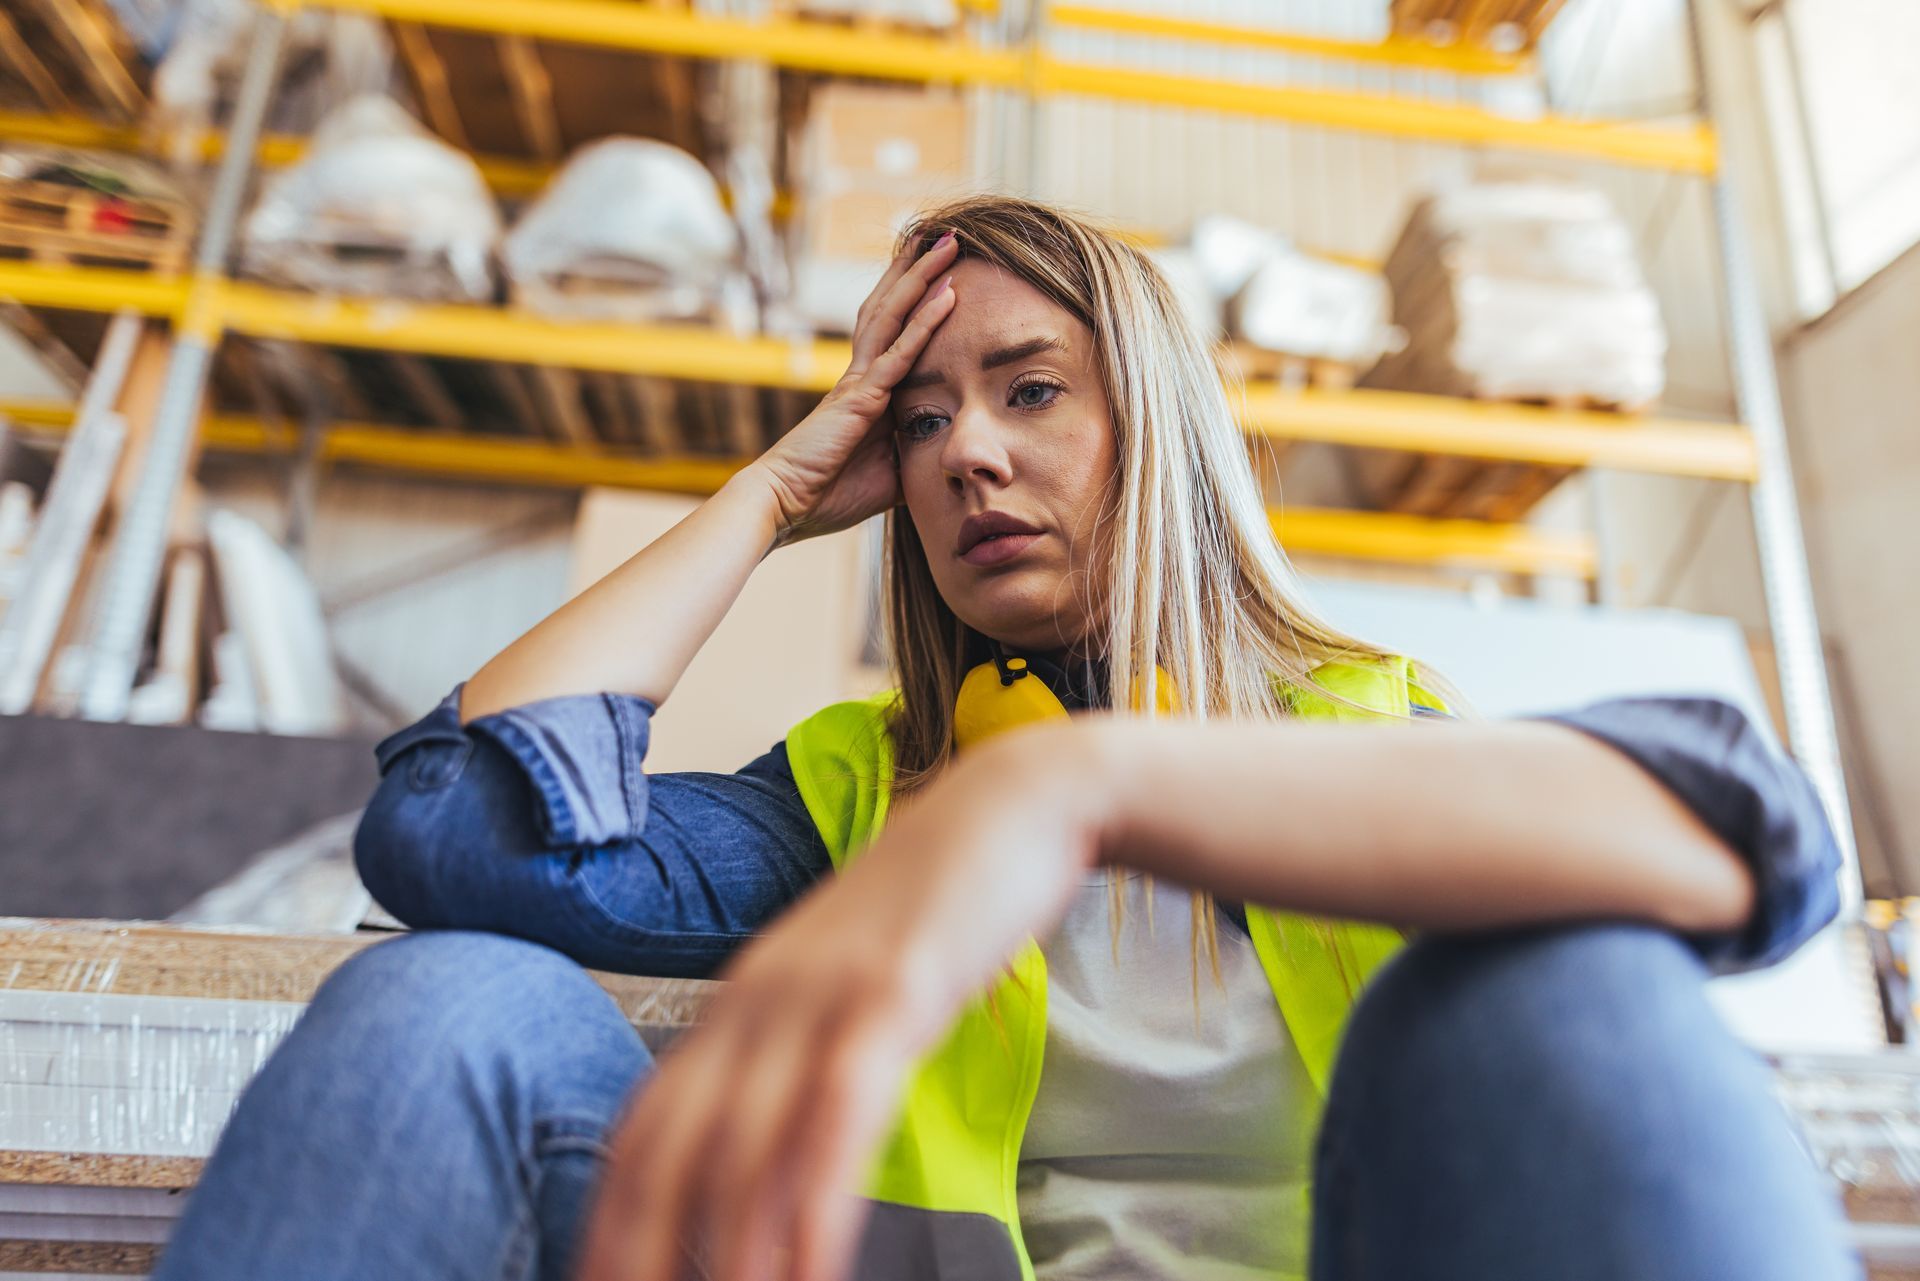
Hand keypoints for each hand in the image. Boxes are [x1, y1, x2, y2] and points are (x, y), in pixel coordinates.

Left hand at [577, 724, 1110, 1280]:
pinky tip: (811, 1264)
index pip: (644, 1126)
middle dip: (641, 1249)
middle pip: (670, 1146)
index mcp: (740, 999)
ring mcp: (822, 991)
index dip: (613, 1219)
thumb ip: (808, 1049)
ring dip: (729, 1250)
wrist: (1014, 800)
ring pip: (746, 1139)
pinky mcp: (895, 988)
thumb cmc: (939, 901)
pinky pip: (839, 1109)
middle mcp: (758, 997)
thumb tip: (785, 1143)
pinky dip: (818, 1197)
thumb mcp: (850, 978)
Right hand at [751, 233, 960, 544]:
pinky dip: (925, 322)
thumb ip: (914, 453)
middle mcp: (862, 374)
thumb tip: (946, 454)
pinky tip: (947, 294)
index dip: (916, 299)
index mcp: (868, 390)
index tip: (940, 270)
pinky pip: (899, 352)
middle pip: (893, 308)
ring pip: (895, 315)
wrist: (786, 506)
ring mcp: (860, 381)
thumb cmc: (830, 494)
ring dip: (922, 277)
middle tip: (946, 235)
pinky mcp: (860, 397)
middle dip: (918, 269)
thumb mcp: (890, 473)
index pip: (896, 332)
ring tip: (947, 243)